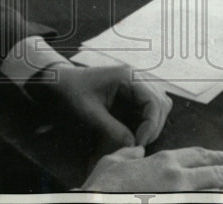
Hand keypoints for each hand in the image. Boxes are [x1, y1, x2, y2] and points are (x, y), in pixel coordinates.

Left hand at [28, 64, 172, 150]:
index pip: (154, 101)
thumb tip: (133, 145)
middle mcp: (136, 78)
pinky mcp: (132, 94)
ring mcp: (136, 85)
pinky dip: (145, 122)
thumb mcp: (90, 113)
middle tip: (137, 145)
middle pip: (161, 103)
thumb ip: (112, 129)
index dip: (151, 125)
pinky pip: (148, 108)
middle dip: (153, 126)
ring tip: (136, 140)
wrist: (62, 83)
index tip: (138, 143)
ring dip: (151, 124)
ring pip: (158, 106)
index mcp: (128, 76)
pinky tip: (133, 133)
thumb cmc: (73, 92)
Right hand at [81, 146, 222, 191]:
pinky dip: (220, 203)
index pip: (197, 155)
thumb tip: (135, 151)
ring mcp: (182, 199)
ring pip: (218, 194)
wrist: (99, 203)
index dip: (216, 156)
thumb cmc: (103, 188)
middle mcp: (178, 179)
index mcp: (164, 162)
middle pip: (217, 174)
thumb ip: (127, 154)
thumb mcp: (112, 162)